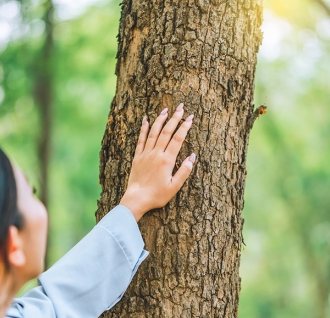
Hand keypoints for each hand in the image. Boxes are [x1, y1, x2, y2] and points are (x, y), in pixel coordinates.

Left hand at [120, 104, 195, 221]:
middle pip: (167, 132)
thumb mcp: (174, 187)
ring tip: (166, 110)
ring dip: (160, 120)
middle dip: (175, 118)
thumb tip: (193, 157)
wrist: (136, 199)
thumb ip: (184, 171)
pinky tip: (146, 120)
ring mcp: (145, 154)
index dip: (185, 127)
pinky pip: (141, 139)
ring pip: (154, 132)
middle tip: (181, 107)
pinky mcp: (137, 157)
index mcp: (167, 161)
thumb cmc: (157, 195)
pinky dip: (144, 129)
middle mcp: (156, 154)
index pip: (178, 139)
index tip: (190, 117)